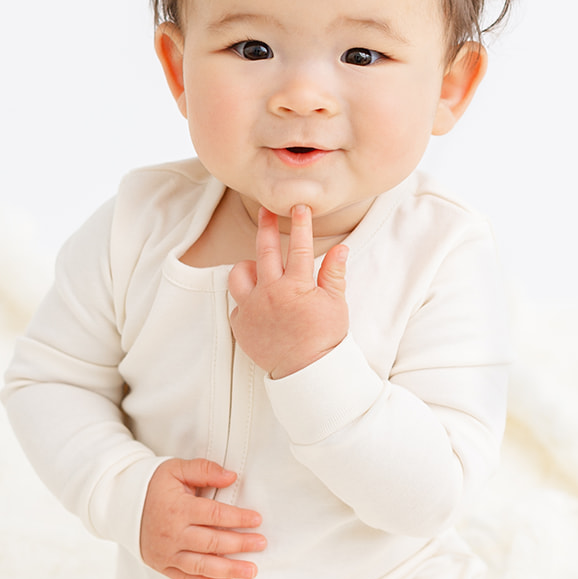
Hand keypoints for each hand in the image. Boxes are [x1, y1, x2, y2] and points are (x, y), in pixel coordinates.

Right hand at [139, 458, 264, 578]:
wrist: (122, 505)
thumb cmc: (154, 485)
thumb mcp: (177, 469)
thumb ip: (204, 470)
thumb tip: (232, 477)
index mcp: (177, 509)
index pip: (214, 515)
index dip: (238, 518)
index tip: (257, 519)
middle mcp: (172, 535)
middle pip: (212, 542)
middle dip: (240, 544)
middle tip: (261, 543)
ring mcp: (166, 554)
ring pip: (203, 566)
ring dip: (230, 569)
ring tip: (252, 570)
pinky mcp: (162, 566)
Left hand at [227, 205, 348, 378]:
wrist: (307, 372)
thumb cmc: (324, 338)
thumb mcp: (335, 304)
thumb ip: (334, 274)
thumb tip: (341, 248)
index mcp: (295, 286)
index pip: (298, 246)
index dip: (300, 224)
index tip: (299, 206)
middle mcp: (269, 293)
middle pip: (263, 250)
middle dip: (266, 226)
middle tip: (265, 210)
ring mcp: (251, 309)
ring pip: (238, 275)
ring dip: (247, 267)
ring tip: (257, 267)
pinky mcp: (240, 325)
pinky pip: (236, 303)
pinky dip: (245, 299)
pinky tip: (257, 303)